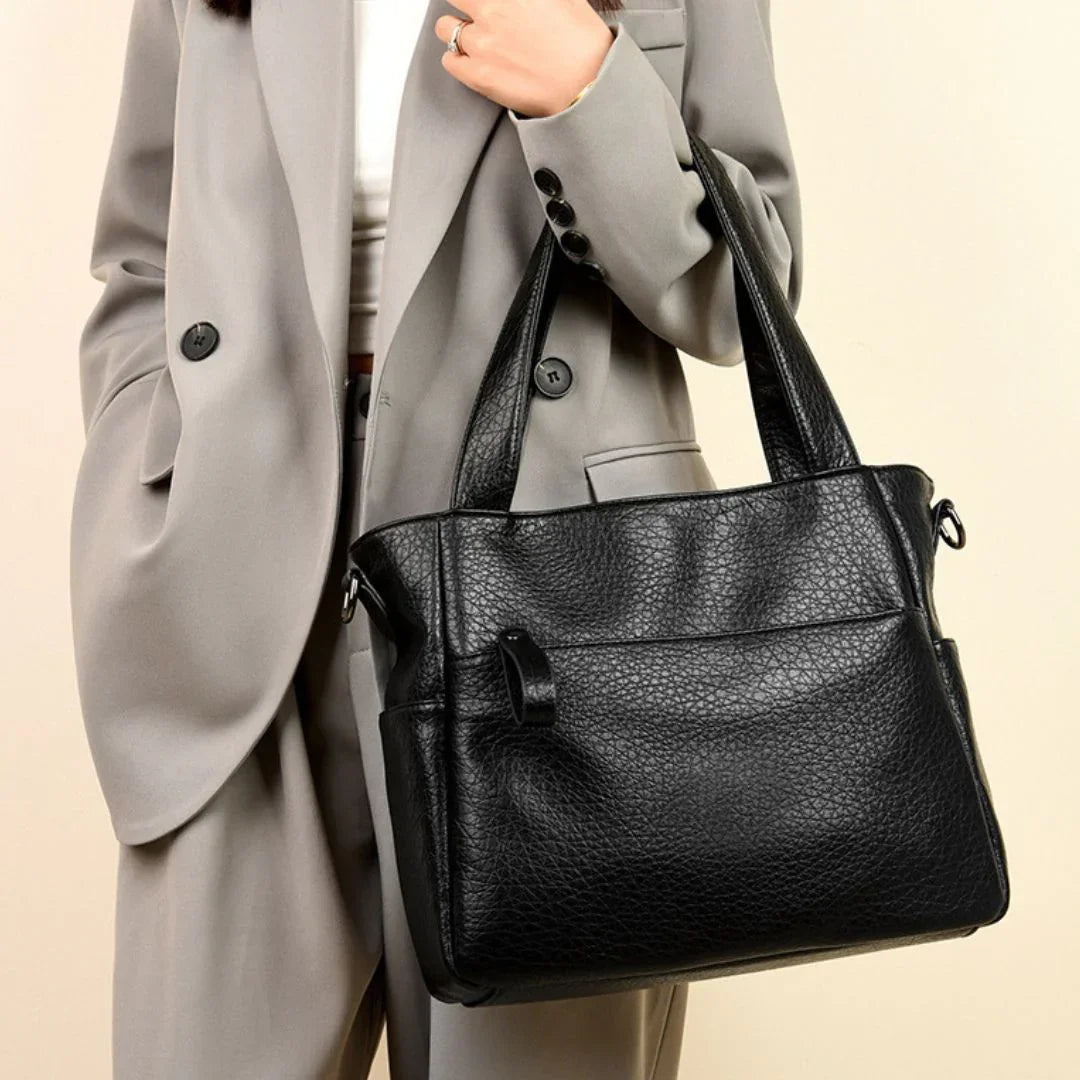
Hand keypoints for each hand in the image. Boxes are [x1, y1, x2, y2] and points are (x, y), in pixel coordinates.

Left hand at [434, 0, 615, 118]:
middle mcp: (490, 10)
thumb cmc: (582, 41)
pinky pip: (449, 61)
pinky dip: (456, 59)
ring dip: (456, 31)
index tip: (482, 4)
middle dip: (465, 3)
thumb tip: (526, 1)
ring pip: (446, 28)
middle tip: (476, 13)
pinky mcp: (478, 75)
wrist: (586, 85)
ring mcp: (481, 43)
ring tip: (476, 40)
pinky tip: (473, 61)